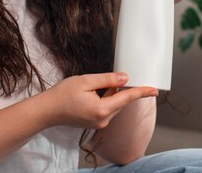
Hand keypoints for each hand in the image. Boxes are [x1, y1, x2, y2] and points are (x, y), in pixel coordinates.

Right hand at [41, 73, 157, 129]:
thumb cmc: (63, 95)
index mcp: (102, 109)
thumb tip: (125, 78)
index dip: (142, 92)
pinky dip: (106, 99)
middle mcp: (103, 120)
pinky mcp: (95, 123)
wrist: (47, 111)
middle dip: (120, 89)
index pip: (127, 98)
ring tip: (92, 87)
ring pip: (114, 105)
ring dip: (111, 94)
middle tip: (109, 78)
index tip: (155, 90)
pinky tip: (93, 93)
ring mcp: (99, 123)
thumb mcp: (86, 81)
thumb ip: (107, 79)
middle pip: (120, 102)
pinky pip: (106, 109)